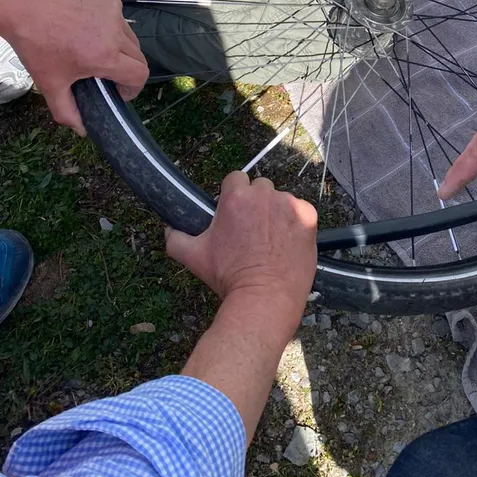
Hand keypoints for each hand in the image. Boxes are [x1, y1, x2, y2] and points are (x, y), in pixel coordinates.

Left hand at [0, 0, 148, 134]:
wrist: (25, 7)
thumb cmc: (36, 44)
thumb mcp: (50, 84)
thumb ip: (67, 111)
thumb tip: (82, 129)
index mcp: (104, 56)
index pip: (140, 75)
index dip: (133, 88)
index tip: (119, 92)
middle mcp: (115, 34)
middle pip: (140, 58)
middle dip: (128, 71)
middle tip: (108, 76)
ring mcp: (114, 15)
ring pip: (133, 40)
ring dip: (123, 51)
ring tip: (99, 55)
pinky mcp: (110, 1)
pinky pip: (122, 23)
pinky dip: (114, 32)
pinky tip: (94, 34)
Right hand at [166, 172, 317, 340]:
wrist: (264, 298)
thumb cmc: (228, 278)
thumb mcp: (194, 258)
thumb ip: (176, 239)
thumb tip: (169, 230)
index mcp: (236, 197)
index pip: (235, 178)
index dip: (234, 195)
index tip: (235, 213)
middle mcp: (264, 194)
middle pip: (260, 187)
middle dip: (256, 203)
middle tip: (252, 230)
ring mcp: (289, 204)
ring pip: (281, 199)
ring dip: (277, 213)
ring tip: (270, 241)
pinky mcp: (308, 216)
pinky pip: (301, 211)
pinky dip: (296, 223)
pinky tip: (287, 243)